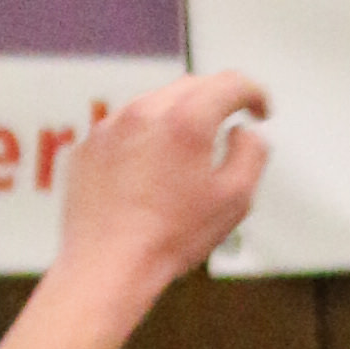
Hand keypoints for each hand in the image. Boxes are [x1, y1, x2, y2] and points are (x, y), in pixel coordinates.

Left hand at [56, 67, 270, 292]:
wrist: (108, 265)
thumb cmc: (168, 237)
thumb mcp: (235, 199)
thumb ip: (252, 154)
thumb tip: (245, 134)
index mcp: (186, 121)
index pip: (230, 83)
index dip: (254, 94)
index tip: (259, 110)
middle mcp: (144, 113)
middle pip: (192, 85)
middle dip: (217, 99)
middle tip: (231, 123)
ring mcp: (111, 126)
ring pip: (155, 103)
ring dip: (179, 116)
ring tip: (190, 151)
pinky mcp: (90, 145)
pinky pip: (125, 126)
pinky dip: (146, 136)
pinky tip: (153, 169)